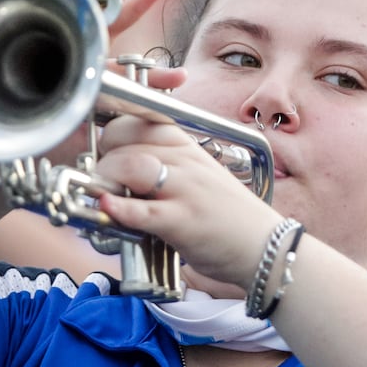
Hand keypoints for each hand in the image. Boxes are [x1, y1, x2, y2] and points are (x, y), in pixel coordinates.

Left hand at [91, 113, 280, 291]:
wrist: (265, 248)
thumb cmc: (226, 216)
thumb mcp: (196, 177)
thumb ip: (163, 167)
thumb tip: (120, 169)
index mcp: (186, 147)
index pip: (140, 118)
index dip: (113, 131)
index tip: (105, 150)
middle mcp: (185, 160)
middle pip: (128, 139)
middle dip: (104, 157)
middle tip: (101, 179)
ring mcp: (185, 189)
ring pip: (132, 166)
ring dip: (106, 178)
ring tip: (102, 194)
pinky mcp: (183, 221)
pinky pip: (144, 209)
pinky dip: (120, 208)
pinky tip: (106, 207)